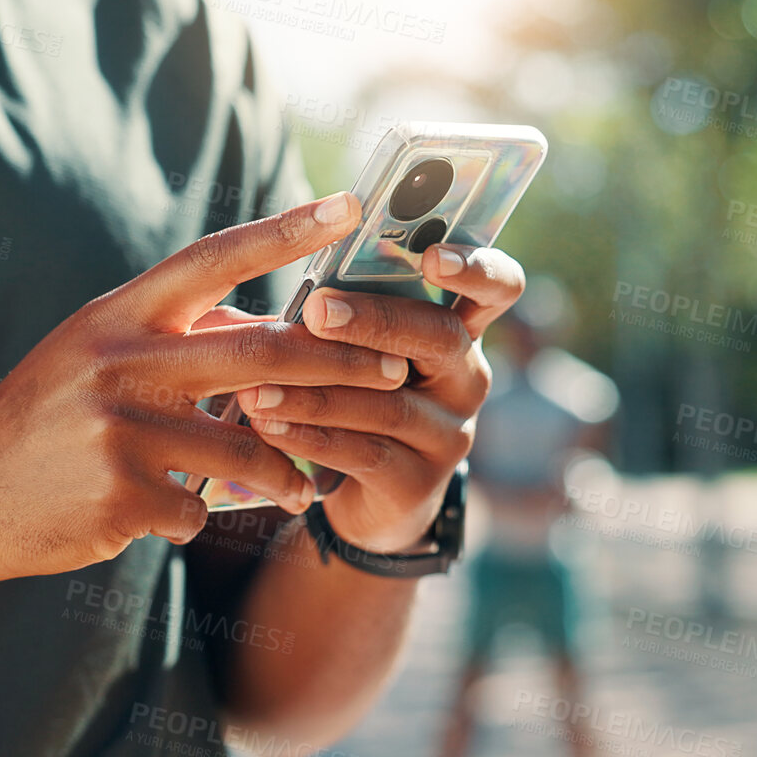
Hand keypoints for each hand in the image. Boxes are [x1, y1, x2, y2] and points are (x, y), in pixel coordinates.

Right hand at [0, 191, 410, 589]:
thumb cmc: (42, 423)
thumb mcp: (94, 359)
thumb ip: (174, 338)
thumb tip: (265, 323)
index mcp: (116, 317)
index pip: (213, 259)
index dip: (284, 230)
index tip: (350, 204)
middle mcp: (118, 362)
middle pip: (259, 352)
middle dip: (338, 364)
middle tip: (391, 369)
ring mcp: (119, 431)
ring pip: (245, 448)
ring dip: (284, 472)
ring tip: (299, 488)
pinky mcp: (122, 497)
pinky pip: (199, 509)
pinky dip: (195, 518)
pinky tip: (163, 518)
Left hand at [233, 245, 524, 552]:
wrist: (372, 500)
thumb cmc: (358, 396)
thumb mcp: (361, 349)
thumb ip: (346, 308)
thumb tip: (286, 260)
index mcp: (459, 329)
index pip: (499, 288)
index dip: (476, 268)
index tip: (432, 256)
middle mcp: (467, 379)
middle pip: (440, 339)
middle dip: (375, 321)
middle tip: (317, 310)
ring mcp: (451, 435)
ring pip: (390, 405)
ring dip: (318, 392)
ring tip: (257, 385)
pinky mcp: (420, 484)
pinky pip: (366, 454)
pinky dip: (311, 437)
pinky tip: (267, 425)